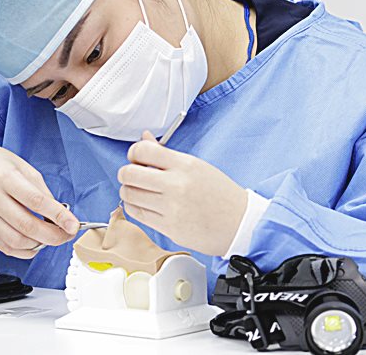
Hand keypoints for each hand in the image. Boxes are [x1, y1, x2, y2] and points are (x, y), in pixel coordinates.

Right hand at [0, 137, 79, 258]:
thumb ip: (39, 188)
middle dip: (53, 235)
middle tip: (67, 233)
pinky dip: (25, 251)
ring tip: (51, 236)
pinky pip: (6, 247)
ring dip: (39, 244)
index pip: (35, 201)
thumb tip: (58, 210)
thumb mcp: (19, 164)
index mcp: (4, 177)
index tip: (73, 224)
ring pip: (16, 241)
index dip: (58, 215)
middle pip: (27, 225)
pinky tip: (35, 243)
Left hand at [117, 131, 247, 256]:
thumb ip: (166, 153)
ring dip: (128, 190)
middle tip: (131, 174)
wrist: (240, 224)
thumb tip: (143, 138)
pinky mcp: (169, 227)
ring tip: (137, 190)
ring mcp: (171, 208)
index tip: (136, 157)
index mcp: (185, 165)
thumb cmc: (220, 193)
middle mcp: (176, 185)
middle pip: (129, 174)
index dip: (134, 152)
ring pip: (129, 195)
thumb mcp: (196, 166)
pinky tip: (142, 203)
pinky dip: (133, 206)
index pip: (143, 150)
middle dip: (125, 173)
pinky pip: (137, 214)